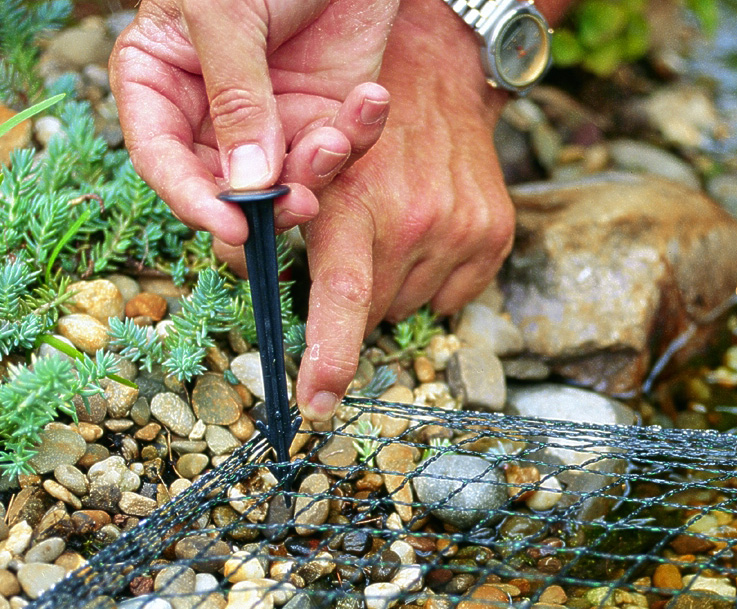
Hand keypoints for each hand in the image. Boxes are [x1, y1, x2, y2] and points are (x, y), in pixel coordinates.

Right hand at [109, 0, 398, 246]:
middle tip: (300, 201)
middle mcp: (210, 110)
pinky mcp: (325, 111)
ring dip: (317, 173)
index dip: (191, 199)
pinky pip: (341, 150)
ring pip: (287, 181)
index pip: (161, 157)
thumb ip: (234, 96)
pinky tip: (370, 98)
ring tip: (335, 137)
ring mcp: (271, 116)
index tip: (232, 227)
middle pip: (225, 187)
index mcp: (158, 78)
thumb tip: (246, 182)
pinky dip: (359, 135)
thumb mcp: (226, 12)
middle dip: (266, 202)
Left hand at [294, 0, 516, 420]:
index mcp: (357, 202)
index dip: (329, 358)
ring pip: (409, 307)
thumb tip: (241, 271)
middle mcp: (416, 220)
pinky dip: (429, 280)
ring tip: (391, 227)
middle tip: (352, 246)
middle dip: (351, 297)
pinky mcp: (494, 235)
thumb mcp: (300, 158)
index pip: (342, 296)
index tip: (314, 406)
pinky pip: (450, 299)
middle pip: (371, 312)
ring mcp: (461, 229)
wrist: (436, 74)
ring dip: (391, 284)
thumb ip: (271, 221)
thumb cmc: (351, 118)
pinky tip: (424, 233)